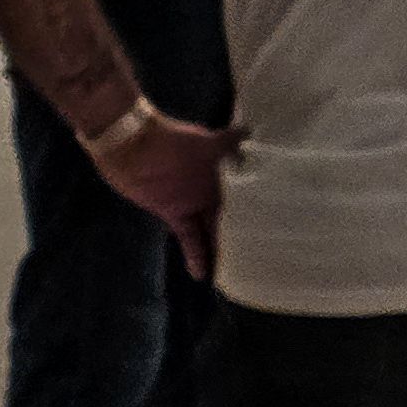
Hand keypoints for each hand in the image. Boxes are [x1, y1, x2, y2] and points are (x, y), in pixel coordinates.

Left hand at [97, 112, 247, 280]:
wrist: (130, 148)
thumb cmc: (169, 142)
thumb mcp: (205, 141)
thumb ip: (229, 142)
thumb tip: (252, 132)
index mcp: (223, 170)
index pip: (245, 194)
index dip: (258, 208)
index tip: (276, 225)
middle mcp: (212, 188)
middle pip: (231, 214)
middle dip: (242, 233)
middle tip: (260, 257)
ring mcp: (193, 203)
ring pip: (211, 229)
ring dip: (220, 247)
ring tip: (234, 271)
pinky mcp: (174, 215)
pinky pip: (189, 238)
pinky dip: (195, 255)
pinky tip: (202, 274)